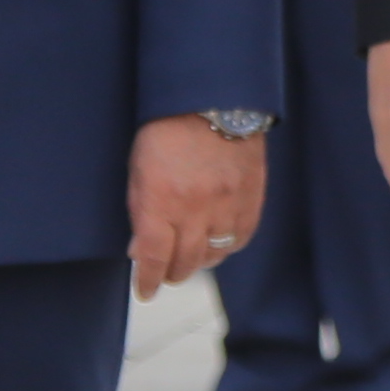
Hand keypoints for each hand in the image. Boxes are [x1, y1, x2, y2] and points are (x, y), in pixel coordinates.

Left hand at [130, 117, 262, 298]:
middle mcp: (195, 209)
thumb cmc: (168, 128)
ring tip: (192, 257)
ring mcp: (226, 205)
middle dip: (172, 273)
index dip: (148, 280)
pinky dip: (228, 246)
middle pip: (185, 263)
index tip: (145, 290)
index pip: (153, 258)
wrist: (214, 100)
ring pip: (214, 255)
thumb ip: (139, 211)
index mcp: (160, 200)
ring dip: (200, 261)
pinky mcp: (251, 199)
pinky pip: (241, 238)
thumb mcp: (138, 169)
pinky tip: (218, 242)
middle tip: (167, 273)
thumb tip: (140, 249)